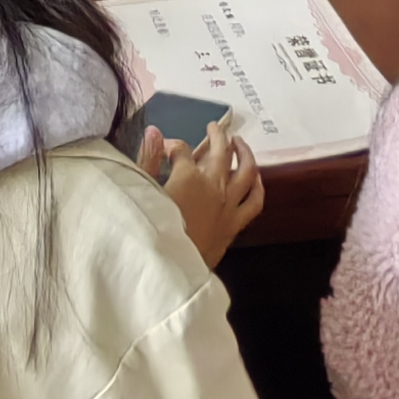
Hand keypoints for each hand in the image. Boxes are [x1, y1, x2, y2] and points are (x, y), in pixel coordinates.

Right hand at [139, 116, 264, 267]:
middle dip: (217, 134)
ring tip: (239, 142)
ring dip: (243, 152)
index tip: (165, 149)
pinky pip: (254, 201)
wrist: (167, 272)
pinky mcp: (235, 224)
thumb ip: (147, 160)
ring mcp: (228, 204)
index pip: (181, 150)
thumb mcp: (141, 192)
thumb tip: (154, 131)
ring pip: (245, 170)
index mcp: (187, 176)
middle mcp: (213, 185)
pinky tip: (257, 179)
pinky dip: (258, 186)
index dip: (172, 146)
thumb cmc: (149, 231)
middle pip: (220, 151)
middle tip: (213, 126)